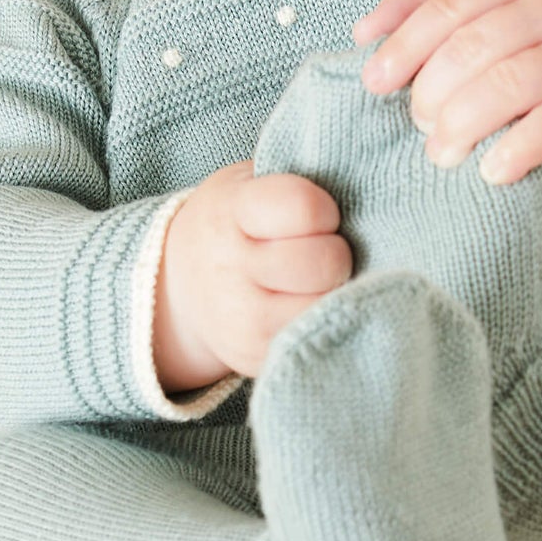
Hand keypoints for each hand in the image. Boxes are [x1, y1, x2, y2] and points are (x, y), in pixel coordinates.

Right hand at [152, 160, 352, 387]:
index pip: (304, 207)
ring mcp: (241, 321)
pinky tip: (310, 309)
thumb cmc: (236, 224)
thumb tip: (363, 181)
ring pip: (324, 308)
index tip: (320, 217)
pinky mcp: (254, 359)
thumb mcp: (250, 185)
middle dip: (335, 255)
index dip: (325, 210)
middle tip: (323, 253)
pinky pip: (317, 342)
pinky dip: (325, 324)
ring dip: (335, 293)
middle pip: (322, 263)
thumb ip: (296, 181)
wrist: (177, 288)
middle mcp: (230, 268)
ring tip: (317, 284)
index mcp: (232, 211)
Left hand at [350, 0, 541, 183]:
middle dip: (433, 91)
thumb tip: (363, 33)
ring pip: (511, 84)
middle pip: (476, 46)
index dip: (406, 45)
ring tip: (441, 153)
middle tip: (419, 122)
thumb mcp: (493, 0)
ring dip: (464, 124)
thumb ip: (428, 3)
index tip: (374, 83)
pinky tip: (491, 172)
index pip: (450, 4)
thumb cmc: (538, 30)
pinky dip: (519, 149)